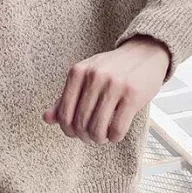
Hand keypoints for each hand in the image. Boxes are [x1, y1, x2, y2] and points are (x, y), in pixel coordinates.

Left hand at [43, 36, 169, 144]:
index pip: (64, 113)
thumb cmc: (112, 68)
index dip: (68, 130)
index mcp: (77, 72)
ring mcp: (114, 86)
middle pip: (80, 123)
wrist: (145, 52)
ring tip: (102, 137)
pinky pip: (117, 128)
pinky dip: (114, 137)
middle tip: (91, 137)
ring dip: (99, 139)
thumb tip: (46, 118)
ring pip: (97, 128)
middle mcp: (94, 77)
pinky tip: (115, 134)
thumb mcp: (85, 76)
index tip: (75, 133)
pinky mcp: (133, 95)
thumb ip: (65, 97)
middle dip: (84, 137)